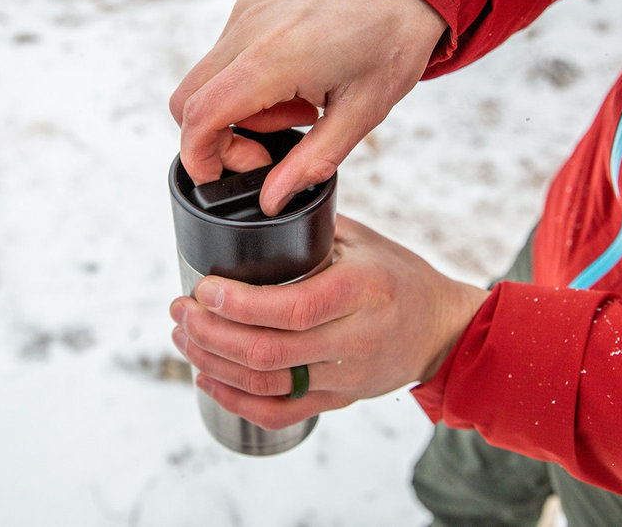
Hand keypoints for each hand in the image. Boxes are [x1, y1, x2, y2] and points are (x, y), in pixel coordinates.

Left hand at [168, 215, 489, 429]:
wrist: (441, 329)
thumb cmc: (398, 277)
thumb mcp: (364, 240)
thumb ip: (311, 230)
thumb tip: (252, 209)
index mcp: (362, 291)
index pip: (292, 307)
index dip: (239, 304)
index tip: (203, 288)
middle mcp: (354, 340)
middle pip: (269, 351)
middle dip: (210, 332)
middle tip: (180, 310)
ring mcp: (345, 377)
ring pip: (267, 384)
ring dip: (214, 364)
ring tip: (184, 338)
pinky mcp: (338, 400)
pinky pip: (280, 413)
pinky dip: (236, 401)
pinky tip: (207, 380)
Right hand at [169, 0, 446, 214]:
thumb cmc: (392, 41)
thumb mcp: (361, 114)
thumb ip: (310, 162)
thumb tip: (271, 200)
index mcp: (273, 58)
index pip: (200, 116)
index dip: (200, 158)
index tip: (224, 176)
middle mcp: (248, 29)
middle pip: (188, 99)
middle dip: (217, 137)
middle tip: (270, 147)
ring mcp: (245, 11)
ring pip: (208, 77)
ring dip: (239, 107)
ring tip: (299, 104)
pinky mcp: (250, 1)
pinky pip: (226, 51)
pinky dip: (247, 78)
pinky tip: (297, 77)